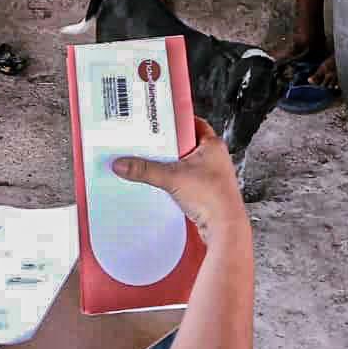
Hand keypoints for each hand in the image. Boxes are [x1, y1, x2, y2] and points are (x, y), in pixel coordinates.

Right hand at [113, 118, 248, 245]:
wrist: (225, 228)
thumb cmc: (211, 197)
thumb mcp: (172, 177)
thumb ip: (145, 169)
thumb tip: (122, 163)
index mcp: (213, 144)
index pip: (192, 123)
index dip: (176, 121)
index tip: (159, 120)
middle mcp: (215, 157)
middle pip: (187, 143)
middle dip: (170, 144)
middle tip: (150, 141)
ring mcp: (213, 175)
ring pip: (187, 162)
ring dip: (173, 163)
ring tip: (153, 161)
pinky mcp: (208, 191)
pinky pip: (189, 178)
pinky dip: (177, 179)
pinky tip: (164, 182)